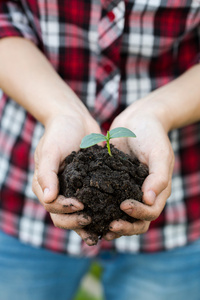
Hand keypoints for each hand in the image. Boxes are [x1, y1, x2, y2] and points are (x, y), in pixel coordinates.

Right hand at [32, 112, 100, 244]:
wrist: (75, 119)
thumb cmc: (59, 133)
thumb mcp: (50, 150)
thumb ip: (46, 173)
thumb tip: (48, 198)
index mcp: (46, 186)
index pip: (52, 206)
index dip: (65, 210)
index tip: (80, 206)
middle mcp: (60, 191)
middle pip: (64, 216)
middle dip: (77, 222)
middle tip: (91, 221)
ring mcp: (76, 190)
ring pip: (80, 215)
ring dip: (89, 226)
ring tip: (104, 232)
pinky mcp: (91, 185)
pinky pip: (95, 202)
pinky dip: (101, 212)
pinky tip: (113, 217)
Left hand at [103, 97, 174, 239]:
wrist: (137, 119)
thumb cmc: (152, 134)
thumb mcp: (159, 153)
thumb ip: (158, 176)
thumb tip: (149, 200)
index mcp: (157, 190)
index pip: (150, 212)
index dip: (138, 214)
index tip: (124, 207)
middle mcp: (142, 194)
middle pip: (136, 221)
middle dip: (123, 227)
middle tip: (107, 227)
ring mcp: (127, 190)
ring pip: (120, 215)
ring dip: (109, 222)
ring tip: (95, 225)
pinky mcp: (113, 182)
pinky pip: (107, 200)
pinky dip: (99, 207)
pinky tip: (86, 208)